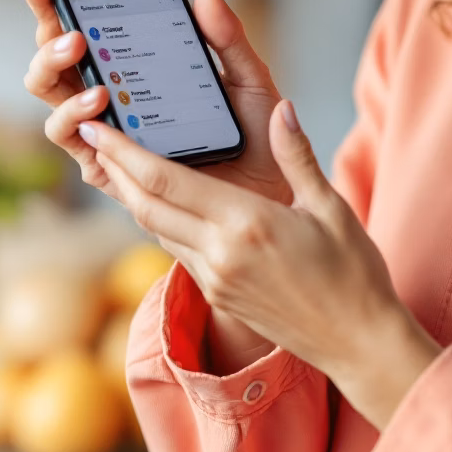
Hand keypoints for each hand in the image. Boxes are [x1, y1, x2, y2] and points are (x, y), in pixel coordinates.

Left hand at [75, 99, 415, 396]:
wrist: (358, 342)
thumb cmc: (354, 272)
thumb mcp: (330, 206)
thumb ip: (297, 155)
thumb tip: (280, 108)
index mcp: (246, 224)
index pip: (166, 182)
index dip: (125, 153)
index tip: (98, 129)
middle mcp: (219, 254)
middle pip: (147, 206)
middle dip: (116, 169)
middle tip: (94, 136)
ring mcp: (215, 279)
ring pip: (158, 230)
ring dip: (134, 197)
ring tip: (122, 163)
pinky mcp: (219, 296)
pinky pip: (178, 251)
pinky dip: (162, 222)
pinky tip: (164, 205)